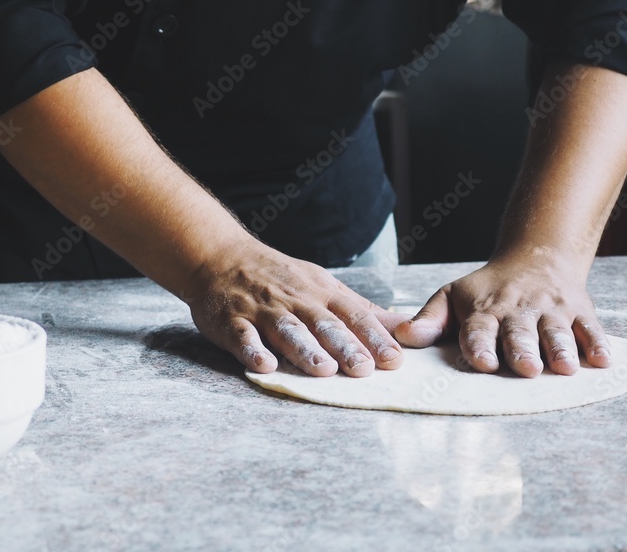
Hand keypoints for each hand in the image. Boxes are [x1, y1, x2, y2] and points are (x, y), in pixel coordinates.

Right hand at [185, 238, 410, 376]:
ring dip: (305, 349)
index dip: (373, 336)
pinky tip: (264, 366)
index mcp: (320, 292)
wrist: (220, 257)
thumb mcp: (323, 286)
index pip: (352, 314)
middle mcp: (294, 300)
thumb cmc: (279, 278)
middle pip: (322, 323)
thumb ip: (360, 311)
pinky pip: (243, 336)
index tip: (393, 359)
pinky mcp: (231, 320)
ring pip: (287, 330)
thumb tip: (406, 327)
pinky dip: (253, 350)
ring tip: (323, 370)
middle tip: (363, 369)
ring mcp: (262, 310)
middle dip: (344, 345)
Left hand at [394, 255, 611, 376]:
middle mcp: (518, 310)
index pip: (479, 329)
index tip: (483, 362)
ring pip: (556, 331)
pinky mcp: (579, 311)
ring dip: (560, 349)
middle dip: (522, 349)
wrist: (535, 257)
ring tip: (563, 368)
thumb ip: (429, 320)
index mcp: (484, 310)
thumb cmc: (487, 289)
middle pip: (520, 333)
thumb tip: (402, 337)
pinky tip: (603, 361)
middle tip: (526, 368)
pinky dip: (598, 343)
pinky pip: (591, 328)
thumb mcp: (452, 296)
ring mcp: (551, 310)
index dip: (480, 345)